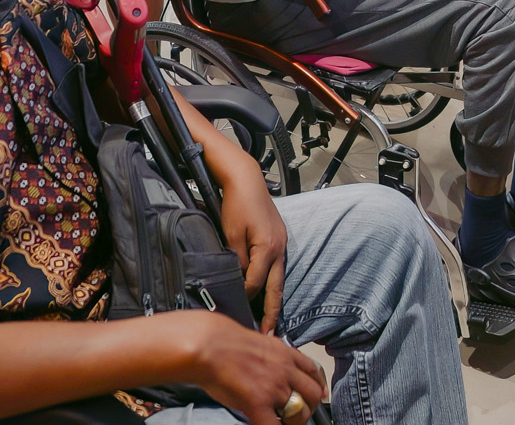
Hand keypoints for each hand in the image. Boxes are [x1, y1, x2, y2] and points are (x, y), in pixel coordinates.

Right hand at [183, 315, 326, 424]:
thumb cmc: (224, 342)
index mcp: (285, 353)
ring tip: (285, 423)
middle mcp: (284, 370)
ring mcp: (273, 388)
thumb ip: (273, 356)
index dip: (318, 385)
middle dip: (309, 406)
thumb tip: (275, 366)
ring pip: (300, 412)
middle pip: (312, 393)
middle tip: (300, 413)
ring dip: (295, 420)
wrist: (209, 345)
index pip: (313, 370)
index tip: (318, 393)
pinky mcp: (258, 404)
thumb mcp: (260, 342)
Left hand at [217, 162, 289, 331]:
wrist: (245, 178)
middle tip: (269, 336)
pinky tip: (267, 293)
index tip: (238, 316)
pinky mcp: (279, 238)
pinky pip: (277, 268)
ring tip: (269, 322)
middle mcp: (280, 248)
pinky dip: (272, 284)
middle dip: (273, 314)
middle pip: (277, 289)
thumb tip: (240, 281)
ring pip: (279, 280)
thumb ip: (238, 260)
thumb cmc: (236, 204)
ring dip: (274, 301)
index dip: (245, 299)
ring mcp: (282, 243)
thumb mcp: (231, 234)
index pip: (256, 284)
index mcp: (268, 248)